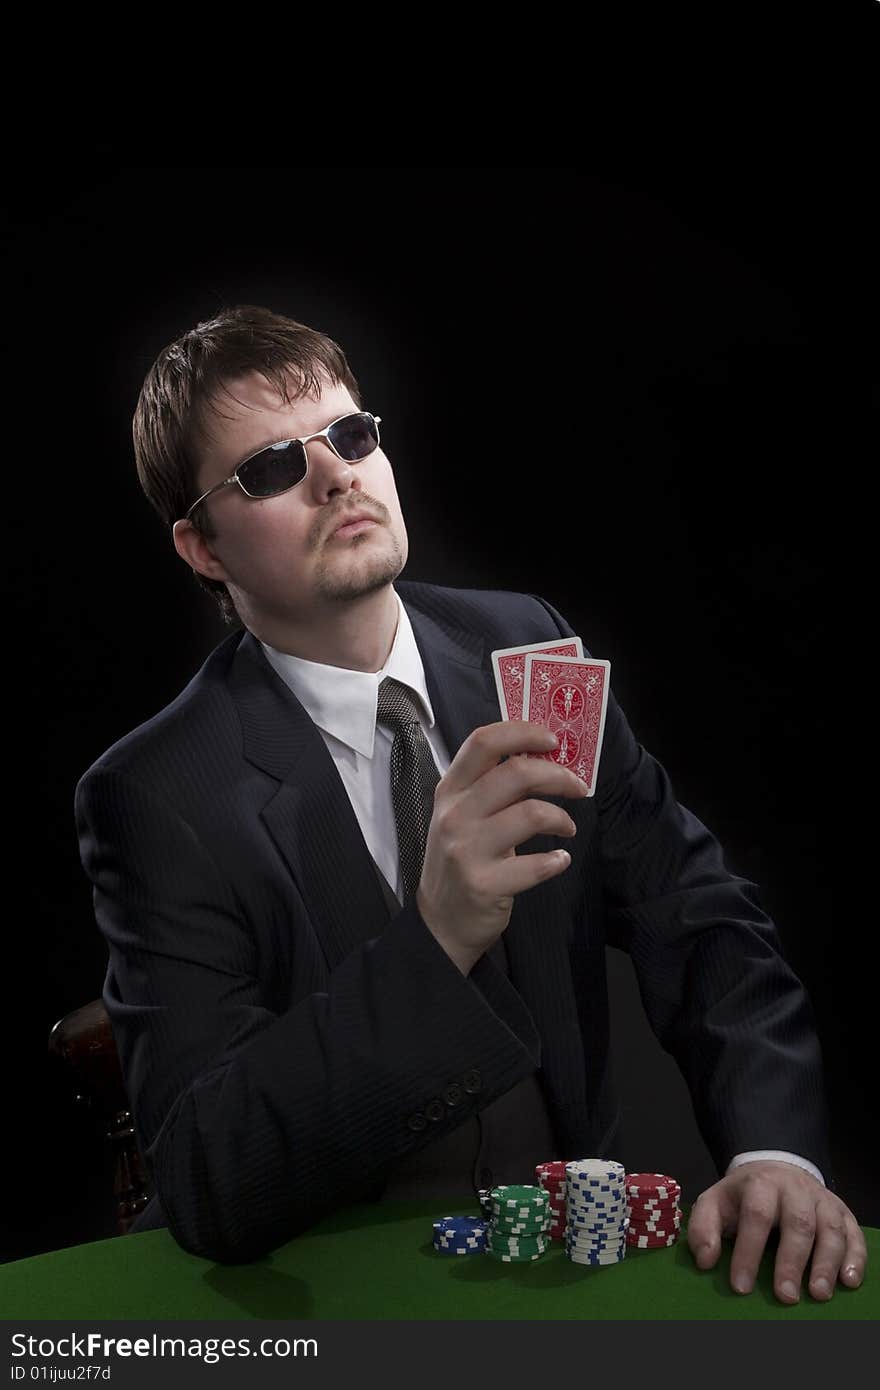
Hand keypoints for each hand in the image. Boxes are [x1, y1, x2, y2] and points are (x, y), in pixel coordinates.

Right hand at [416, 720, 587, 971]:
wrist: (441, 922)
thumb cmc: (461, 859)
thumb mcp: (464, 815)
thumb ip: (493, 787)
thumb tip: (544, 760)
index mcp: (451, 790)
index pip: (484, 742)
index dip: (523, 732)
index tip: (553, 740)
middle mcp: (455, 815)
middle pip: (516, 772)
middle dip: (558, 775)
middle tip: (577, 786)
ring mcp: (466, 850)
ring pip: (532, 813)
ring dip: (562, 818)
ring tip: (567, 828)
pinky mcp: (484, 884)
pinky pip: (537, 865)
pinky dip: (557, 860)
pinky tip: (558, 860)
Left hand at [687, 1160, 866, 1302]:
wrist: (775, 1170)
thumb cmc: (743, 1196)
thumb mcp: (714, 1202)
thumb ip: (704, 1228)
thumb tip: (706, 1260)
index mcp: (760, 1184)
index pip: (756, 1216)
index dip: (748, 1252)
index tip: (741, 1286)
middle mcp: (795, 1189)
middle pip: (798, 1222)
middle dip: (792, 1261)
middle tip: (785, 1296)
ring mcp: (821, 1199)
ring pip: (830, 1228)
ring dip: (827, 1262)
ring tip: (818, 1294)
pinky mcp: (842, 1211)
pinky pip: (854, 1233)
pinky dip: (855, 1257)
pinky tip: (849, 1281)